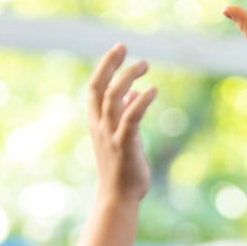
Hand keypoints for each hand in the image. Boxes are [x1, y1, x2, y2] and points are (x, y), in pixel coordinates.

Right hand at [87, 44, 156, 202]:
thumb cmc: (122, 169)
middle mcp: (100, 126)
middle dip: (109, 64)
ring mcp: (110, 135)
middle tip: (124, 47)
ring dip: (127, 78)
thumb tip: (134, 94)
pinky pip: (130, 119)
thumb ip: (125, 113)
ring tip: (144, 64)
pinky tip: (151, 90)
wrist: (118, 197)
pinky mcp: (124, 145)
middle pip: (98, 87)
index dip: (105, 66)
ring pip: (113, 98)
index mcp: (97, 122)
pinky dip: (140, 102)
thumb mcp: (122, 136)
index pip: (95, 87)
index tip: (119, 50)